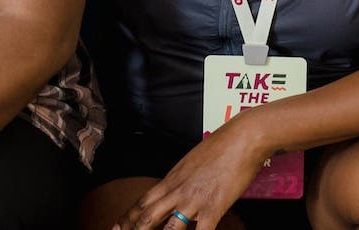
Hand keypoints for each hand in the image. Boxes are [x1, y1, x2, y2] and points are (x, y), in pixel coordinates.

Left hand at [119, 119, 273, 229]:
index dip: (128, 217)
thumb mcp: (193, 162)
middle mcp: (178, 190)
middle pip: (148, 216)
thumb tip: (177, 190)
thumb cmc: (222, 146)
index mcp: (172, 179)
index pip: (143, 201)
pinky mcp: (213, 207)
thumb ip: (183, 179)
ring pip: (168, 229)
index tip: (116, 227)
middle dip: (133, 229)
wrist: (242, 138)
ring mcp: (194, 201)